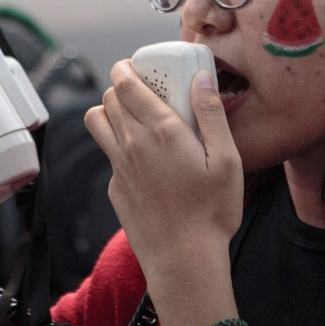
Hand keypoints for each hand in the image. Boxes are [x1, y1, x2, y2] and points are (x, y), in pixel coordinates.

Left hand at [84, 63, 242, 285]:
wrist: (184, 260)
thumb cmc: (211, 212)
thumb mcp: (227, 159)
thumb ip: (211, 114)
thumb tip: (200, 78)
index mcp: (162, 131)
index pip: (127, 84)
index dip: (126, 68)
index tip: (136, 65)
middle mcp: (132, 145)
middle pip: (109, 98)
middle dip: (122, 87)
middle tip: (145, 90)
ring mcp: (120, 167)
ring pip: (97, 122)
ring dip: (110, 111)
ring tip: (135, 118)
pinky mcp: (116, 188)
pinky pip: (109, 154)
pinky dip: (120, 146)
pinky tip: (146, 160)